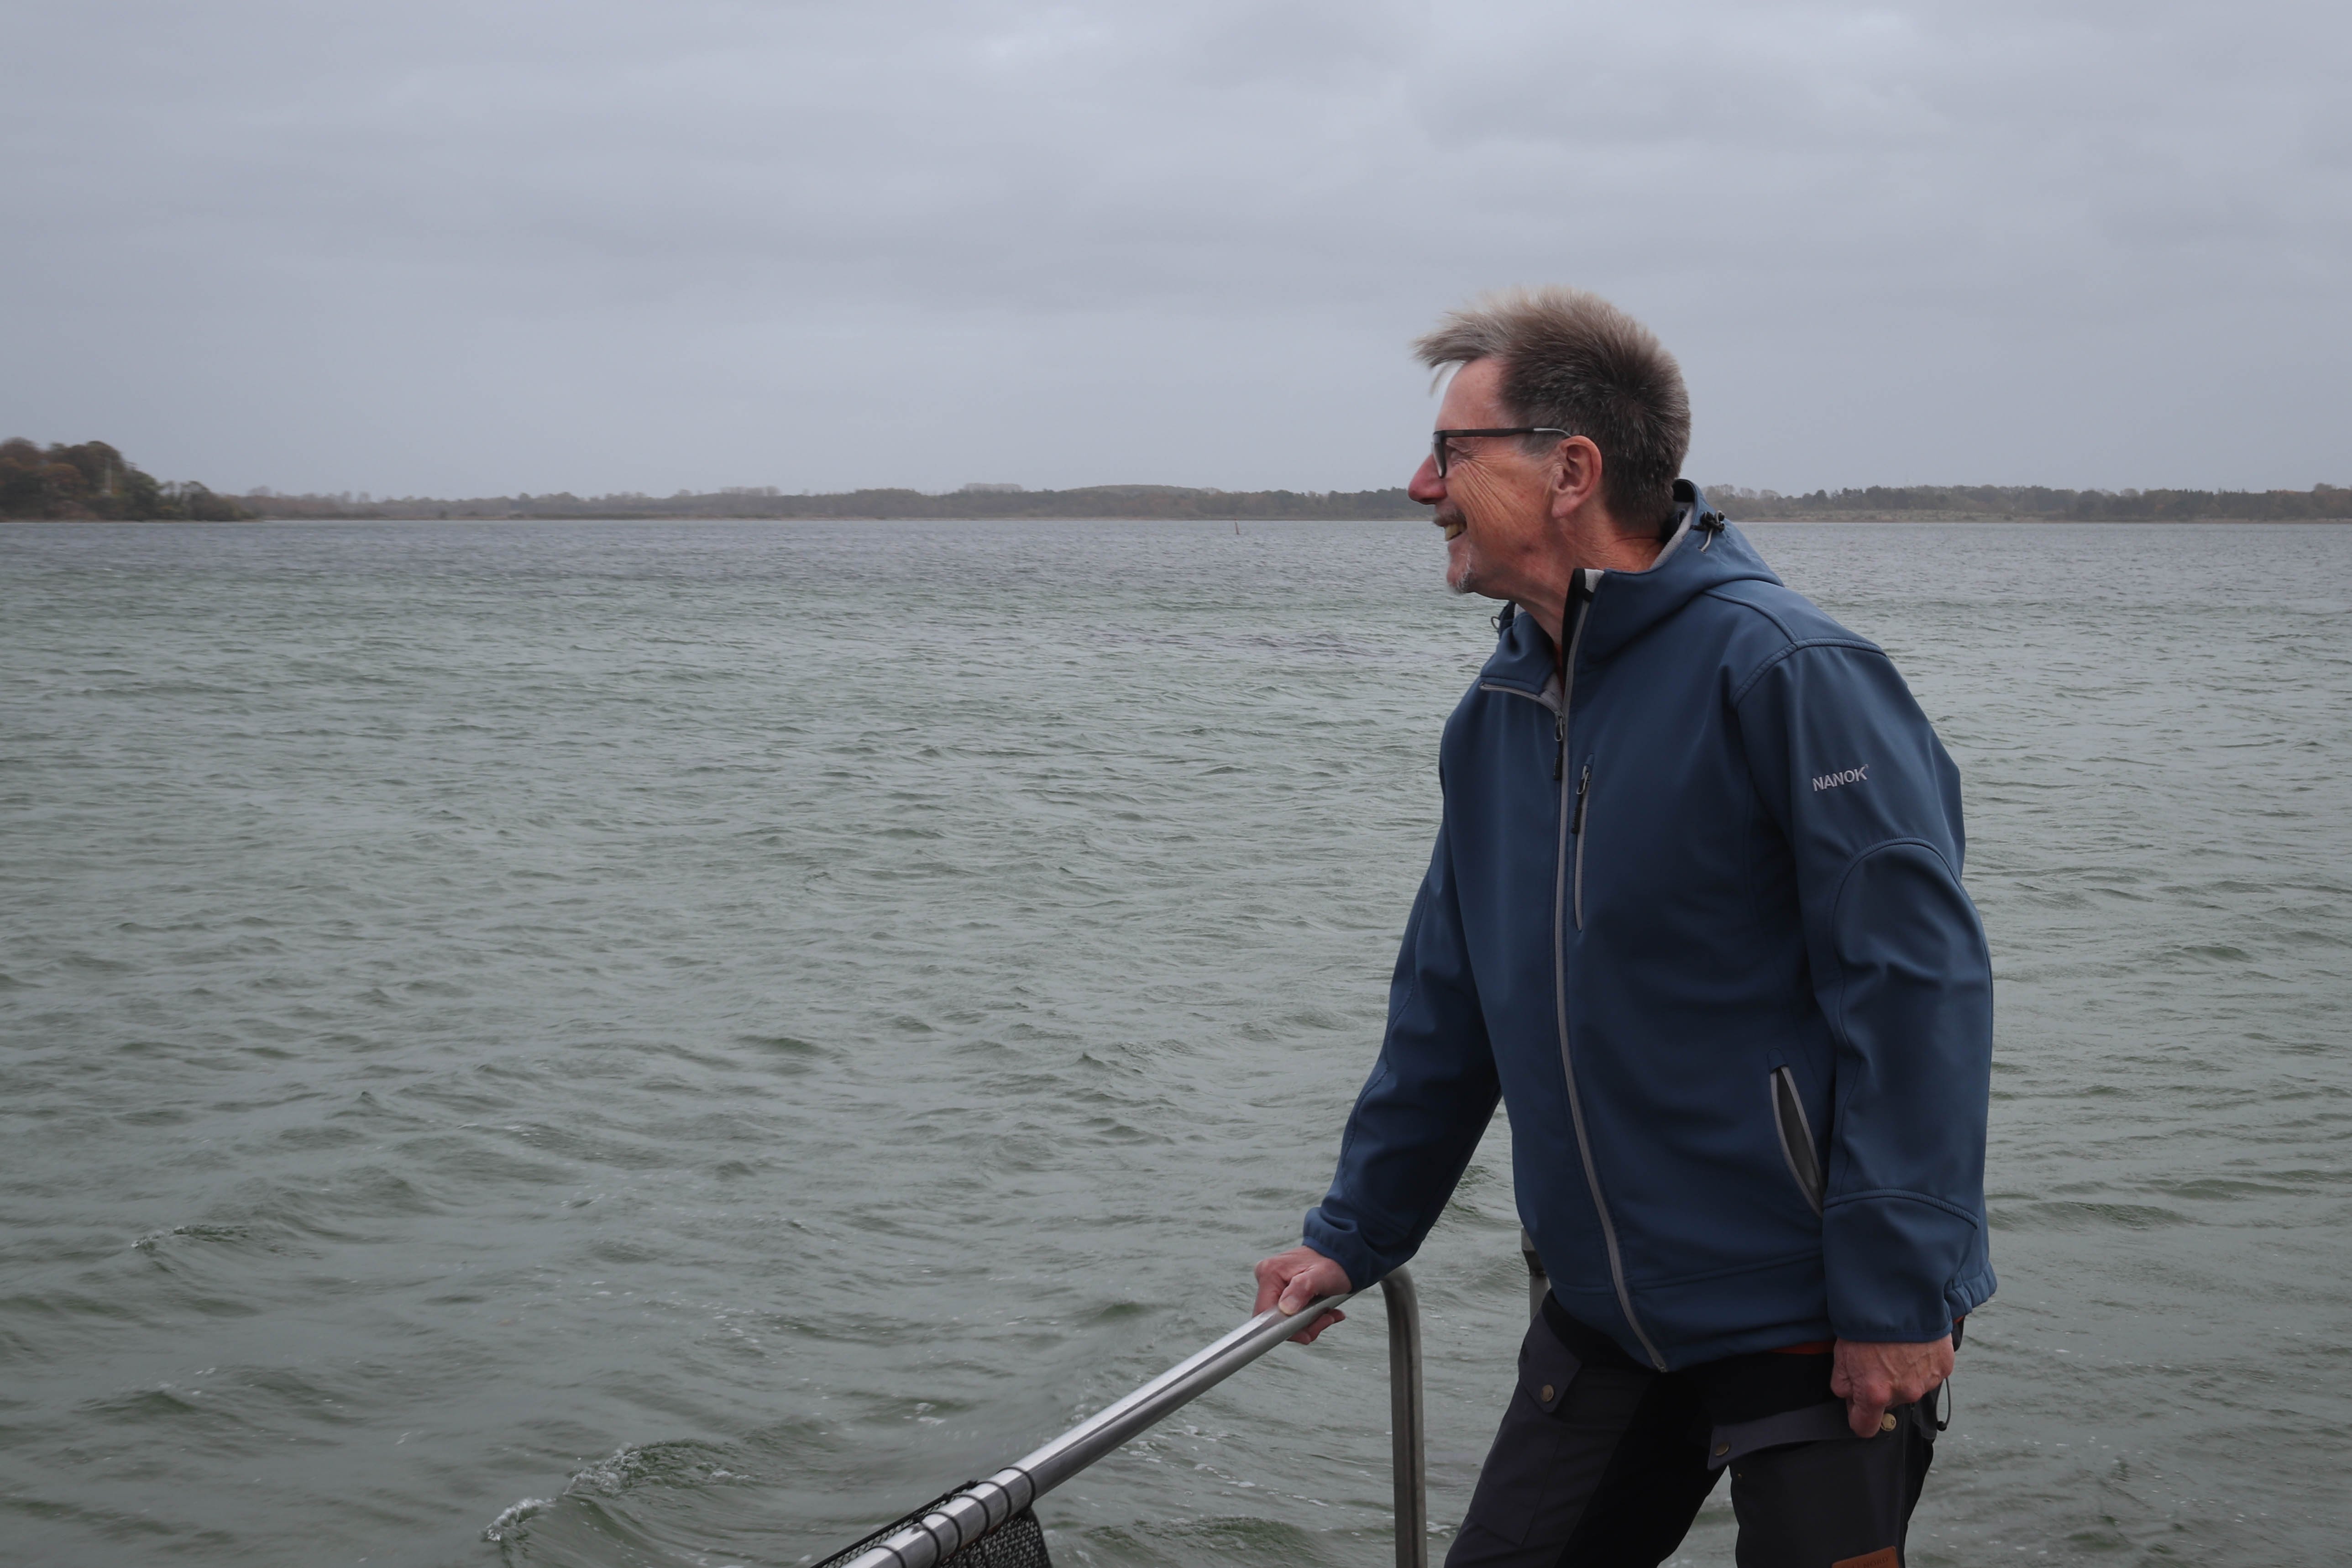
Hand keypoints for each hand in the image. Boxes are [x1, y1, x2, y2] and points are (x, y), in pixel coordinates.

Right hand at [1251, 1245, 1353, 1344]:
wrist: (1341, 1256)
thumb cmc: (1333, 1263)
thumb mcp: (1321, 1276)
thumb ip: (1301, 1290)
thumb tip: (1285, 1309)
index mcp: (1270, 1272)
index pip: (1264, 1313)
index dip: (1283, 1328)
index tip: (1305, 1333)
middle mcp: (1268, 1278)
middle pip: (1276, 1319)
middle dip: (1303, 1326)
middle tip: (1325, 1319)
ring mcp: (1275, 1285)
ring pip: (1286, 1319)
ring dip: (1310, 1323)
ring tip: (1328, 1314)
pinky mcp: (1284, 1292)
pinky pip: (1292, 1314)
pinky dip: (1311, 1318)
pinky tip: (1326, 1312)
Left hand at [1831, 1335, 1953, 1437]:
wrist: (1899, 1297)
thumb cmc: (1866, 1323)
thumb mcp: (1841, 1354)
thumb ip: (1843, 1383)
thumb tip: (1849, 1397)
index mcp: (1875, 1393)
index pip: (1865, 1427)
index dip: (1858, 1418)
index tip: (1857, 1409)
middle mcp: (1903, 1393)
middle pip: (1888, 1403)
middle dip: (1880, 1388)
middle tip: (1875, 1359)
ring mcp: (1926, 1381)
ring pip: (1909, 1387)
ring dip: (1902, 1374)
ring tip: (1895, 1348)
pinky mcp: (1943, 1367)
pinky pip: (1928, 1373)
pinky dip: (1921, 1363)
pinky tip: (1912, 1345)